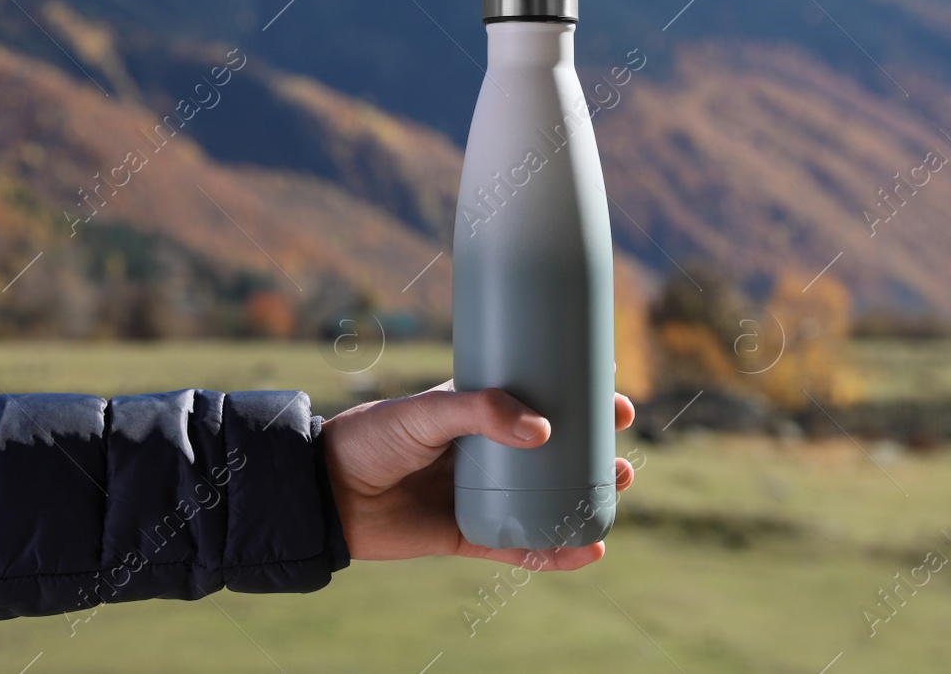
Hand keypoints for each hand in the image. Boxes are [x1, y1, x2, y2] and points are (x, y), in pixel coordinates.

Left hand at [321, 382, 634, 569]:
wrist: (328, 493)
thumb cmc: (372, 438)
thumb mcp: (426, 410)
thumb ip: (479, 411)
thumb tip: (544, 429)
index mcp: (479, 412)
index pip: (541, 400)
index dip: (582, 399)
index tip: (616, 399)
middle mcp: (487, 453)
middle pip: (556, 453)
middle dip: (596, 454)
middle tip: (623, 453)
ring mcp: (482, 494)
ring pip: (547, 499)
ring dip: (586, 499)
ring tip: (617, 492)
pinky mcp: (470, 534)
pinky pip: (521, 544)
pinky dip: (556, 551)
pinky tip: (588, 550)